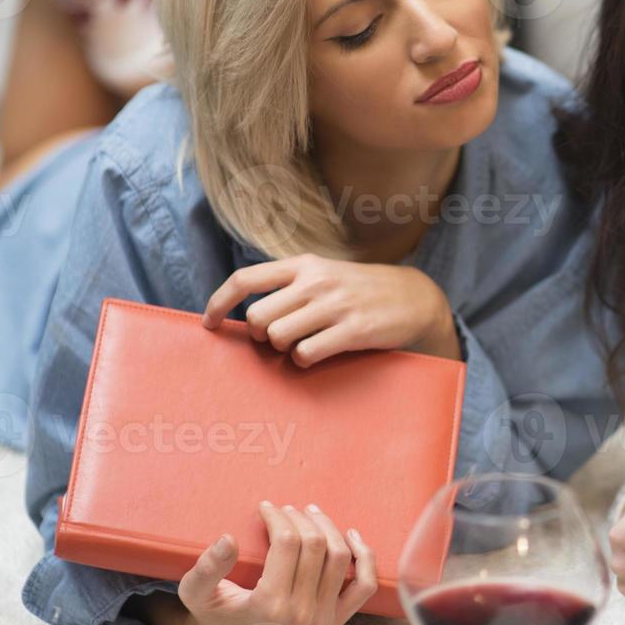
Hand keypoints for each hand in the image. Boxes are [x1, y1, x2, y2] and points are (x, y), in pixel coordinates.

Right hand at [158, 501, 378, 624]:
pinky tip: (350, 535)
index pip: (287, 543)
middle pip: (316, 545)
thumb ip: (207, 568)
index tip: (266, 506)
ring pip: (341, 557)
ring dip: (328, 527)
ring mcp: (323, 619)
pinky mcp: (336, 620)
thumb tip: (228, 539)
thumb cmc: (213, 611)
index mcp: (268, 604)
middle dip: (301, 517)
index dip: (278, 516)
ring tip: (310, 514)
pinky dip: (365, 556)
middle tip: (286, 509)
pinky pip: (366, 585)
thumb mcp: (196, 592)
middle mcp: (301, 614)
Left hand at [202, 254, 459, 363]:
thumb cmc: (362, 290)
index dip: (219, 302)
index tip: (210, 323)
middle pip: (259, 317)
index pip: (246, 279)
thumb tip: (251, 315)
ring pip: (279, 337)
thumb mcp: (325, 274)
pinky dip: (305, 360)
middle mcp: (316, 281)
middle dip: (263, 335)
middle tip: (280, 339)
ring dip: (285, 349)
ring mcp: (335, 305)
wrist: (415, 298)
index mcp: (304, 264)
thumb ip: (291, 286)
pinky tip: (319, 354)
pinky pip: (306, 354)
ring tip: (305, 344)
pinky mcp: (352, 329)